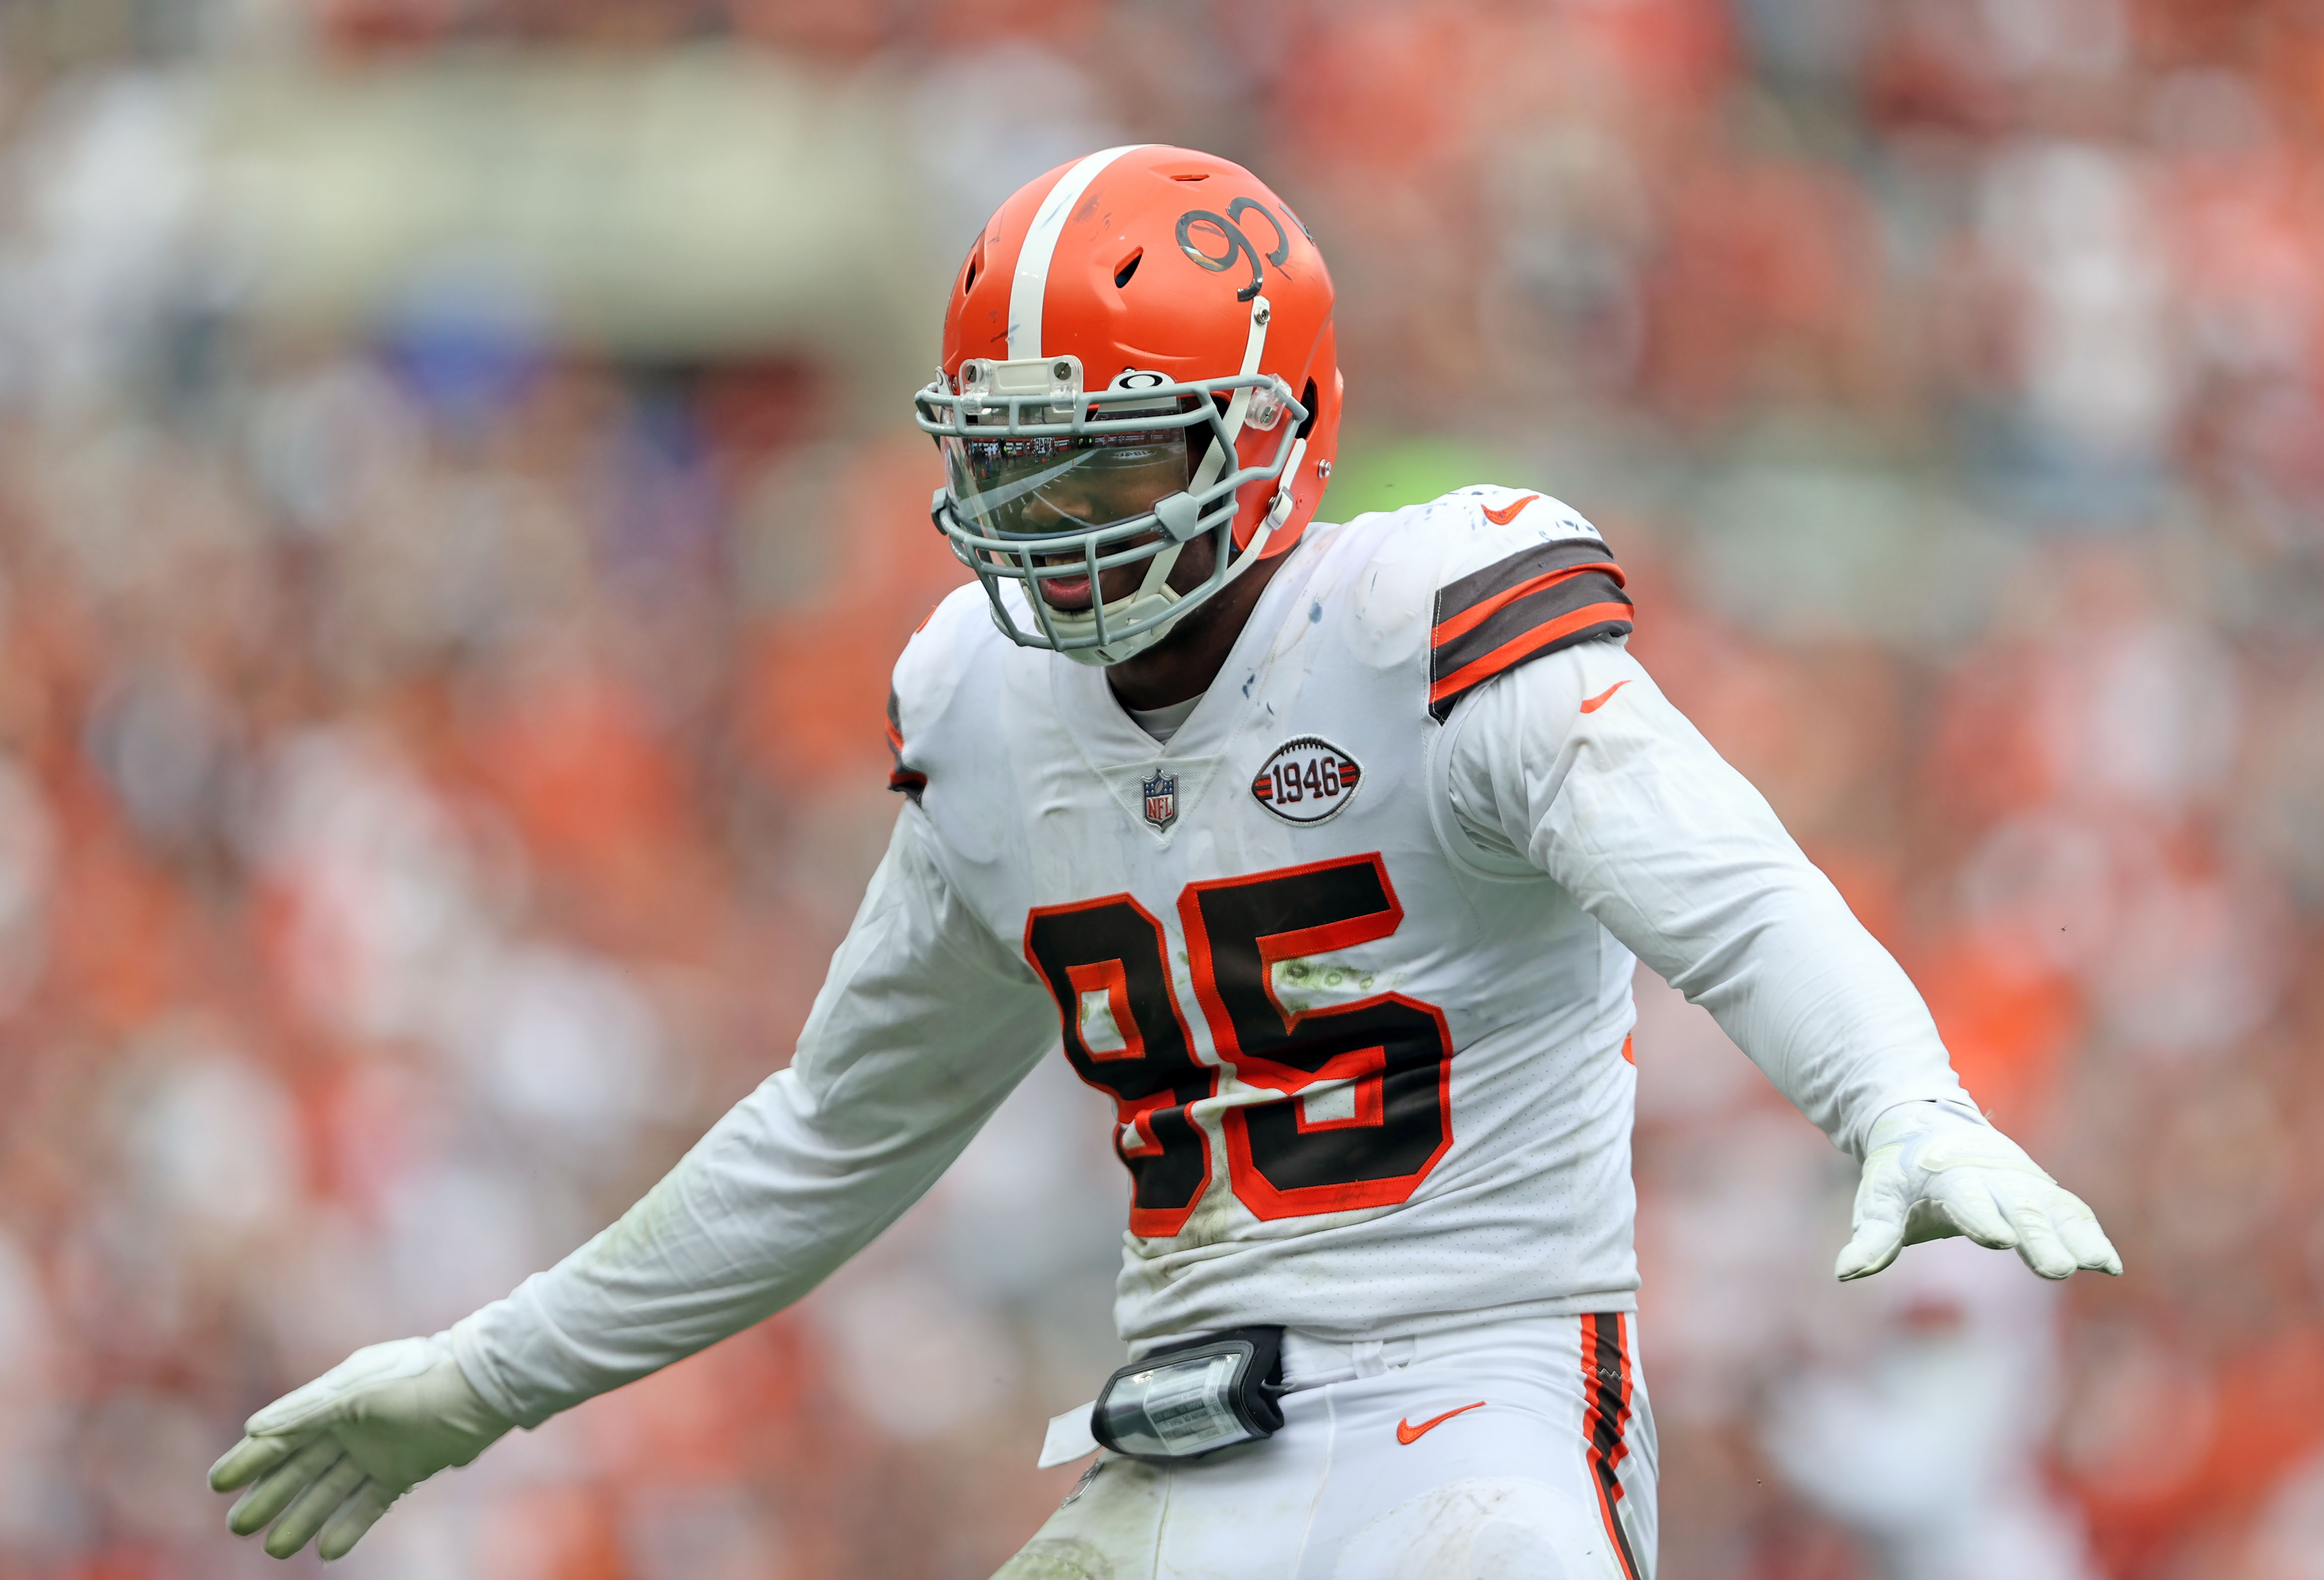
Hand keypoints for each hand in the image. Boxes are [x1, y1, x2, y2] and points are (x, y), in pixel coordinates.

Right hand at [209, 1334, 512, 1559]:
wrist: (480, 1387)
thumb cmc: (415, 1378)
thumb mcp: (357, 1390)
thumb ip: (307, 1411)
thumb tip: (255, 1428)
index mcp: (334, 1400)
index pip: (283, 1435)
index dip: (250, 1459)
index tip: (217, 1484)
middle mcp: (350, 1427)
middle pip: (300, 1468)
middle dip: (269, 1496)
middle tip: (238, 1526)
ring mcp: (376, 1451)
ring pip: (329, 1491)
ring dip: (303, 1518)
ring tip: (276, 1550)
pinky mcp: (403, 1471)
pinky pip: (368, 1504)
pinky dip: (349, 1526)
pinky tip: (326, 1550)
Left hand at [1835, 1101, 2121, 1282]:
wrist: (1925, 1122)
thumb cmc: (1900, 1170)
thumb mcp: (1881, 1197)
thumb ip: (1871, 1237)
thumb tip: (1844, 1272)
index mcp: (1949, 1177)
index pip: (1966, 1199)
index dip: (1981, 1217)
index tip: (1998, 1239)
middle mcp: (1992, 1178)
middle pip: (2018, 1209)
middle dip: (2037, 1236)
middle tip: (2055, 1268)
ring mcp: (2022, 1183)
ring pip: (2053, 1210)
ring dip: (2076, 1237)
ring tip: (2096, 1264)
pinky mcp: (2041, 1191)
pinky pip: (2071, 1212)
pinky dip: (2090, 1234)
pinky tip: (2109, 1265)